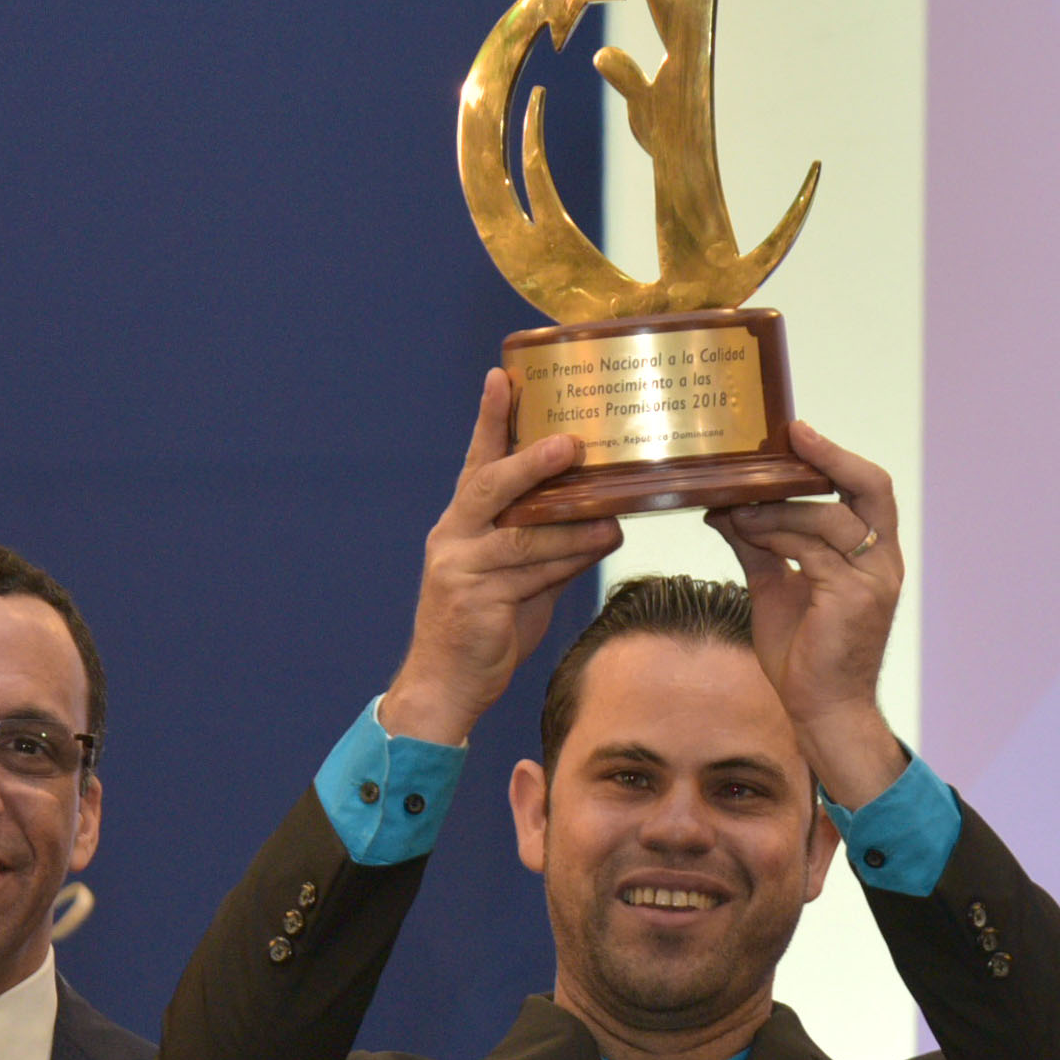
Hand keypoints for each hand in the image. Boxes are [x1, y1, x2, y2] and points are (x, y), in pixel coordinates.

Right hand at [377, 372, 621, 746]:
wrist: (447, 683)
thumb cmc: (486, 627)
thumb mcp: (519, 578)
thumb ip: (547, 546)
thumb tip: (598, 520)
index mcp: (460, 523)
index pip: (477, 463)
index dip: (490, 419)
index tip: (502, 376)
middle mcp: (454, 537)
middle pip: (491, 487)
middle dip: (531, 461)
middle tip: (569, 441)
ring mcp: (461, 568)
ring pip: (523, 535)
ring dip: (572, 522)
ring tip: (613, 512)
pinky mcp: (476, 601)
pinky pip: (531, 574)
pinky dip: (570, 559)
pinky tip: (602, 547)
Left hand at [705, 421, 907, 805]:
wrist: (822, 710)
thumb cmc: (805, 655)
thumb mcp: (777, 587)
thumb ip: (761, 545)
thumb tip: (726, 508)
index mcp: (875, 555)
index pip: (869, 489)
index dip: (838, 457)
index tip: (796, 433)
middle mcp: (883, 562)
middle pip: (866, 488)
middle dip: (826, 459)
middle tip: (784, 440)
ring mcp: (873, 579)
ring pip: (825, 519)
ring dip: (775, 508)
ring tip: (733, 506)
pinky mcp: (853, 597)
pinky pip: (810, 549)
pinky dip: (772, 533)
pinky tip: (740, 529)